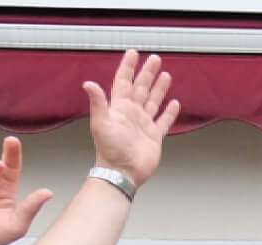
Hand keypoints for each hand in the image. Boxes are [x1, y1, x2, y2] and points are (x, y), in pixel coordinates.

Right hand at [0, 138, 54, 244]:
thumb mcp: (17, 225)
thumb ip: (30, 207)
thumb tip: (48, 193)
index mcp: (12, 196)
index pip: (17, 172)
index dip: (18, 159)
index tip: (20, 149)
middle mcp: (0, 188)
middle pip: (7, 165)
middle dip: (10, 153)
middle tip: (11, 141)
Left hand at [82, 50, 178, 187]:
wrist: (122, 172)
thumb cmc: (109, 151)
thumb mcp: (101, 124)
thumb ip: (98, 103)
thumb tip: (88, 84)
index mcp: (119, 108)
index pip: (124, 82)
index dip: (128, 67)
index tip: (133, 54)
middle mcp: (132, 114)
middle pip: (141, 88)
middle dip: (147, 73)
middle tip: (154, 60)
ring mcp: (143, 125)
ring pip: (153, 101)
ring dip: (158, 88)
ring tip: (165, 76)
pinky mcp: (154, 137)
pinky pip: (163, 121)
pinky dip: (169, 112)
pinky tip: (173, 104)